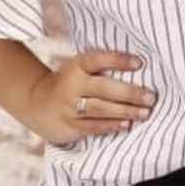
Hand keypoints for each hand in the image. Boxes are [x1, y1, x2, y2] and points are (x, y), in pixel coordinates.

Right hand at [19, 50, 155, 144]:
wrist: (33, 101)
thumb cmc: (68, 82)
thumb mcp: (78, 68)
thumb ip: (101, 68)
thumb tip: (138, 69)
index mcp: (77, 66)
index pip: (98, 59)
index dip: (119, 60)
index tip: (139, 63)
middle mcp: (72, 85)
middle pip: (104, 87)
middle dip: (130, 93)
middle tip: (150, 97)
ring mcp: (70, 107)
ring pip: (101, 109)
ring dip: (125, 111)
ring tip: (145, 113)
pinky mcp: (69, 126)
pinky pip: (93, 126)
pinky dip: (111, 125)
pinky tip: (126, 125)